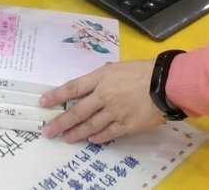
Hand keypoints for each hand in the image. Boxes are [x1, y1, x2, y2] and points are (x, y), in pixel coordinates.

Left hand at [40, 60, 166, 142]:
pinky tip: (90, 140)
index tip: (43, 102)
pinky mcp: (126, 125)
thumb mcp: (119, 67)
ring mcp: (114, 112)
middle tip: (47, 131)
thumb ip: (104, 75)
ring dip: (76, 133)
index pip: (73, 87)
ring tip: (65, 138)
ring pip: (89, 125)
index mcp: (101, 77)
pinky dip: (97, 138)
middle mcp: (104, 96)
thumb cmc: (144, 71)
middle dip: (60, 122)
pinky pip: (107, 134)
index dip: (56, 96)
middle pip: (77, 111)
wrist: (165, 84)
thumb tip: (93, 82)